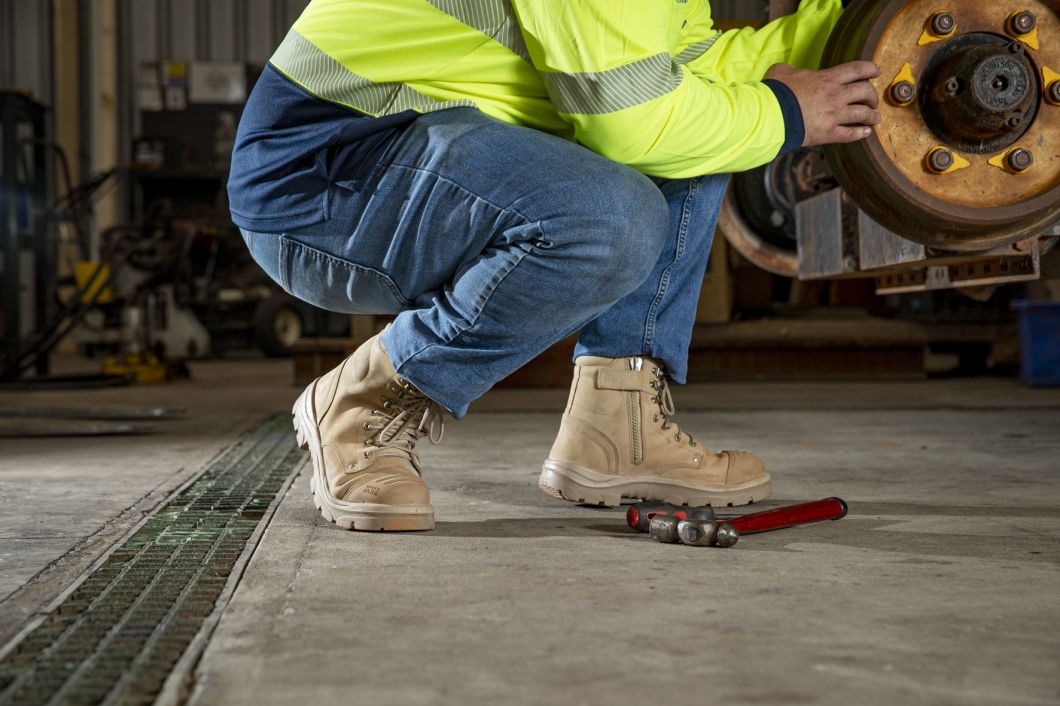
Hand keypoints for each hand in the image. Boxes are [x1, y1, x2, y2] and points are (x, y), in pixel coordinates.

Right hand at [765, 61, 880, 146]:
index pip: (857, 69)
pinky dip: (860, 134)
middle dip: (872, 95)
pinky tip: (866, 133)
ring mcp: (834, 115)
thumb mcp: (782, 71)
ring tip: (875, 118)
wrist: (770, 115)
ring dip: (872, 115)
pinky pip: (850, 134)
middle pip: (865, 92)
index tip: (875, 72)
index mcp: (827, 78)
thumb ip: (793, 70)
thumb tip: (793, 72)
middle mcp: (836, 96)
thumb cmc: (775, 92)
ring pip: (863, 114)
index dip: (870, 69)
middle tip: (872, 99)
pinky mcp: (828, 133)